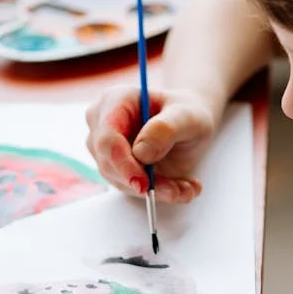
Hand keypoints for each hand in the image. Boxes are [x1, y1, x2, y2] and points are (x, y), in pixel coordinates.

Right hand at [85, 85, 216, 202]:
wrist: (189, 123)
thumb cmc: (187, 112)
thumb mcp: (187, 116)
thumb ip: (166, 129)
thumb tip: (141, 152)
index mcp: (115, 101)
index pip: (107, 138)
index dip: (123, 164)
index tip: (144, 183)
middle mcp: (102, 124)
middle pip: (109, 163)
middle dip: (144, 182)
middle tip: (178, 190)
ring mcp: (105, 149)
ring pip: (120, 180)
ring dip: (156, 189)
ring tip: (188, 188)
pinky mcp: (116, 168)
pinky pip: (131, 188)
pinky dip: (158, 192)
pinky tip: (182, 188)